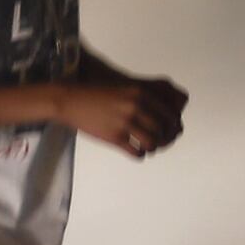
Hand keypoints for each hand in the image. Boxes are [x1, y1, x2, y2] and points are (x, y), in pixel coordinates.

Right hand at [58, 77, 186, 157]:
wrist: (71, 100)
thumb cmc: (97, 94)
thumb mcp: (124, 90)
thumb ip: (143, 100)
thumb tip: (161, 116)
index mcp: (141, 94)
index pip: (169, 114)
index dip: (173, 126)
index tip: (170, 131)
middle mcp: (136, 107)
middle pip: (163, 130)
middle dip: (166, 139)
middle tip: (160, 142)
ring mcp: (125, 123)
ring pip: (152, 143)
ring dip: (153, 148)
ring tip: (147, 147)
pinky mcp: (114, 137)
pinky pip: (136, 152)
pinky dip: (140, 155)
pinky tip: (136, 152)